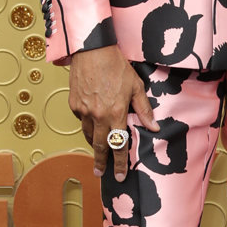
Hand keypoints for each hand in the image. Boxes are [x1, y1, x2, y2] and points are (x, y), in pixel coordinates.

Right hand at [67, 45, 157, 180]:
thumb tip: (153, 126)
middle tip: (100, 173)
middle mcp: (98, 115)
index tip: (119, 175)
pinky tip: (91, 119)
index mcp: (116, 113)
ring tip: (97, 149)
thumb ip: (143, 109)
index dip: (119, 163)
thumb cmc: (116, 65)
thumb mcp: (136, 86)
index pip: (118, 144)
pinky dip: (86, 122)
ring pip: (87, 134)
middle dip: (100, 162)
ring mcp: (83, 110)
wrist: (92, 50)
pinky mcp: (73, 104)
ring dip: (93, 143)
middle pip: (99, 146)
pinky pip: (80, 119)